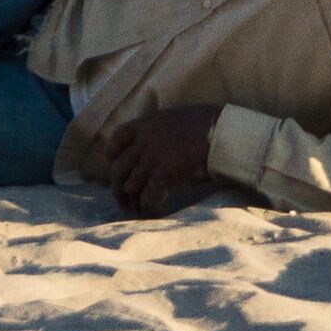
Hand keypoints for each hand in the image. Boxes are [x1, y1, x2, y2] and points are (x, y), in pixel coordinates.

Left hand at [107, 105, 229, 216]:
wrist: (219, 130)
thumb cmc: (201, 124)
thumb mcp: (170, 119)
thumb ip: (153, 132)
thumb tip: (143, 152)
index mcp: (144, 125)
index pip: (115, 141)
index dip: (112, 156)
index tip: (115, 166)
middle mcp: (144, 141)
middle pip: (119, 169)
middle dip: (118, 187)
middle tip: (123, 199)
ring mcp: (153, 158)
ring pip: (131, 186)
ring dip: (132, 201)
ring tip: (137, 209)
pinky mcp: (165, 174)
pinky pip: (148, 196)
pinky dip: (148, 207)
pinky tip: (152, 211)